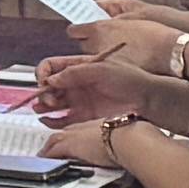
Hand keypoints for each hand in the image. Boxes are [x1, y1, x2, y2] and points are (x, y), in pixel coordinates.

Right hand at [30, 52, 149, 124]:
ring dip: (43, 105)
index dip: (43, 73)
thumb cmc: (129, 79)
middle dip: (42, 91)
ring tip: (41, 108)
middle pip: (49, 86)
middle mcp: (76, 83)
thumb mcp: (101, 69)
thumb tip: (52, 79)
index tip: (43, 82)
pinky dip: (51, 121)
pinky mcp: (83, 116)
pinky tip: (46, 119)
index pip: (52, 66)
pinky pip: (62, 120)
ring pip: (53, 102)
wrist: (147, 99)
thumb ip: (75, 72)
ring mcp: (79, 100)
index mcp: (79, 66)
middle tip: (47, 99)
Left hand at [36, 113, 140, 172]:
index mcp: (98, 124)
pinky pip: (53, 151)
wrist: (130, 139)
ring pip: (55, 140)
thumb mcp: (126, 139)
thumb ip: (121, 145)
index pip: (79, 130)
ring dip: (48, 149)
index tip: (68, 143)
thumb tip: (127, 155)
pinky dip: (47, 156)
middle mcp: (85, 127)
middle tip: (48, 150)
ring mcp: (76, 135)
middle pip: (64, 133)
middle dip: (55, 141)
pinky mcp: (70, 145)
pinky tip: (43, 162)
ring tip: (42, 157)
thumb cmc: (135, 139)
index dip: (71, 136)